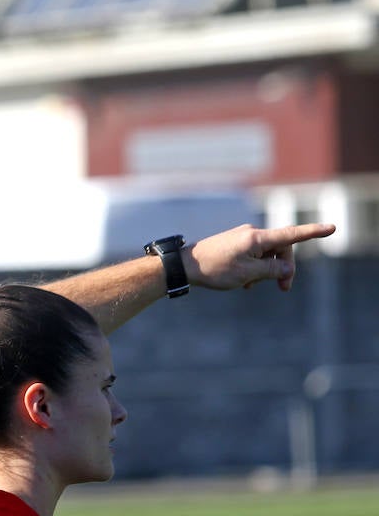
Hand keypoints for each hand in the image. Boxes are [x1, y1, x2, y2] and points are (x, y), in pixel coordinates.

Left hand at [186, 222, 335, 292]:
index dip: (313, 232)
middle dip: (284, 268)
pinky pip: (254, 256)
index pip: (292, 234)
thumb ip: (272, 270)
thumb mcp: (248, 274)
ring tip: (250, 286)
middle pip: (281, 249)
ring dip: (266, 271)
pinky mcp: (235, 244)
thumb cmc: (214, 269)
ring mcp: (243, 238)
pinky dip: (254, 268)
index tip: (332, 227)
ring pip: (267, 255)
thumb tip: (288, 267)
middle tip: (283, 288)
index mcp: (258, 238)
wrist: (183, 266)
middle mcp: (252, 234)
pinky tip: (244, 283)